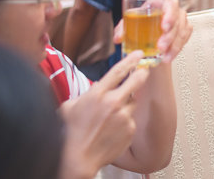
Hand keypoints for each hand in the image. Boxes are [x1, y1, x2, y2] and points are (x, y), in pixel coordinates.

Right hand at [58, 51, 148, 177]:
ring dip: (126, 104)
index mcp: (97, 94)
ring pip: (133, 102)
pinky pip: (131, 119)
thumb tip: (95, 89)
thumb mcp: (70, 107)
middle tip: (144, 71)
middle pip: (136, 81)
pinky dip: (124, 121)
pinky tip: (111, 129)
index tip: (138, 54)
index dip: (130, 60)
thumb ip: (86, 95)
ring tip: (111, 116)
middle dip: (141, 73)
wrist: (77, 159)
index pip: (118, 71)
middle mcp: (113, 102)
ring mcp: (123, 116)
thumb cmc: (70, 134)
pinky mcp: (130, 129)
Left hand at [113, 0, 191, 63]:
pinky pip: (185, 38)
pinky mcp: (185, 27)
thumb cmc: (140, 22)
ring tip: (164, 56)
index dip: (168, 15)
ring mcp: (180, 17)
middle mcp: (172, 7)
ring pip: (182, 30)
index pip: (167, 3)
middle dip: (169, 35)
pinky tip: (169, 56)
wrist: (149, 29)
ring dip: (174, 45)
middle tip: (160, 47)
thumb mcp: (129, 23)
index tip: (164, 27)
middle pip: (176, 19)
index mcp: (158, 1)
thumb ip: (122, 29)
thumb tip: (118, 38)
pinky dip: (177, 49)